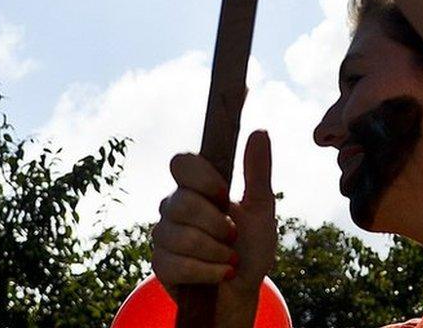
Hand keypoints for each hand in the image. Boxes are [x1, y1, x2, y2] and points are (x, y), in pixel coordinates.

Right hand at [151, 130, 277, 324]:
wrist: (242, 289)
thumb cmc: (252, 245)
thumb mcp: (262, 207)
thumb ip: (258, 171)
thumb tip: (259, 131)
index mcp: (197, 187)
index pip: (181, 163)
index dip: (201, 177)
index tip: (225, 193)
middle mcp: (174, 207)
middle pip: (181, 202)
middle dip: (215, 223)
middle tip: (233, 234)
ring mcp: (164, 235)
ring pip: (180, 236)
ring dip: (216, 251)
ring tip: (231, 257)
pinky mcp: (160, 264)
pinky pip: (177, 264)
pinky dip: (209, 271)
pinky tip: (222, 273)